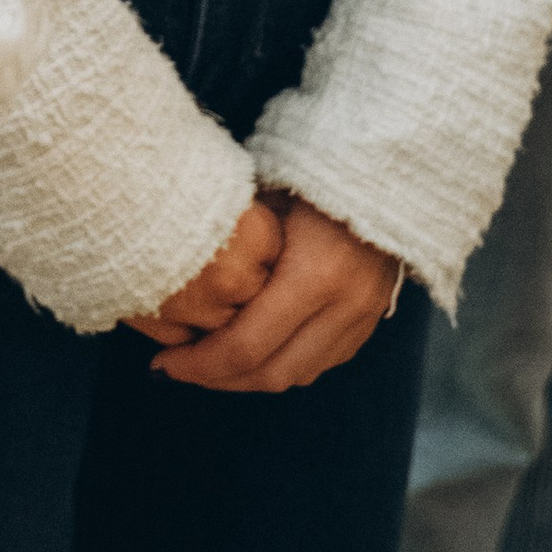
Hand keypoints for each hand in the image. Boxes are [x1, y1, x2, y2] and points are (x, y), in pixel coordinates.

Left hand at [147, 195, 404, 394]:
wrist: (388, 172)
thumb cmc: (314, 172)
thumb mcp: (266, 199)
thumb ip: (236, 247)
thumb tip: (183, 280)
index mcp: (315, 275)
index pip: (247, 345)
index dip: (200, 364)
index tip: (163, 364)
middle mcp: (344, 307)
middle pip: (272, 373)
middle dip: (219, 379)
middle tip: (178, 371)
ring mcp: (363, 319)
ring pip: (298, 375)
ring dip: (250, 378)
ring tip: (209, 365)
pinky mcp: (370, 321)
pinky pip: (320, 362)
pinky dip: (283, 364)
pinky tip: (253, 352)